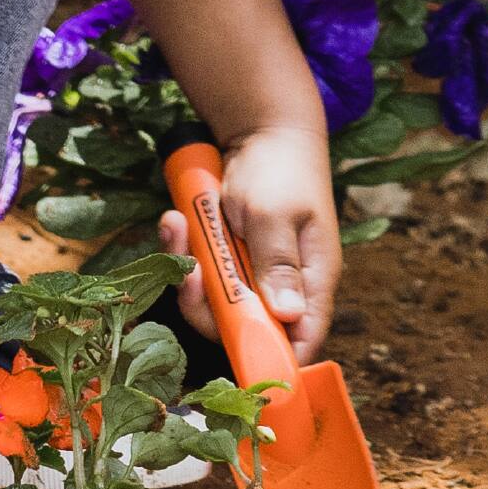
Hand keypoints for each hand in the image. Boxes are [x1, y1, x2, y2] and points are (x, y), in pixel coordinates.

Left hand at [157, 124, 340, 364]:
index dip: (270, 359)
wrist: (263, 129)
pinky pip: (203, 270)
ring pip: (216, 299)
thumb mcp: (274, 213)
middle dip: (207, 304)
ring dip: (189, 268)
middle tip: (188, 267)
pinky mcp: (230, 257)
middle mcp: (284, 286)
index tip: (232, 354)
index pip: (300, 342)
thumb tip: (289, 316)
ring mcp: (255, 272)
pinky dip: (185, 248)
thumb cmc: (280, 169)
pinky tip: (175, 218)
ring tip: (176, 223)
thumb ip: (278, 263)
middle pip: (244, 327)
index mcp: (312, 282)